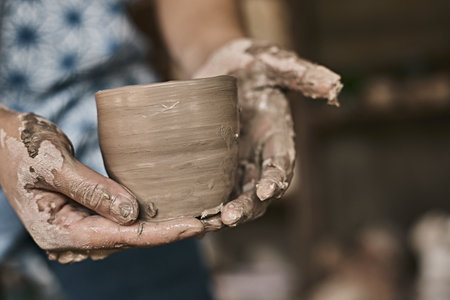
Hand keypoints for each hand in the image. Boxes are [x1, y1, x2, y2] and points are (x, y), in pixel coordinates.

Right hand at [0, 107, 202, 262]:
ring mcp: (78, 227)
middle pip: (131, 239)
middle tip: (213, 220)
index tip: (198, 226)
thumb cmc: (18, 145)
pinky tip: (171, 205)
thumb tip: (133, 214)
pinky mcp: (84, 214)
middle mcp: (71, 238)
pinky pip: (121, 218)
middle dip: (171, 230)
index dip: (163, 233)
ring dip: (163, 223)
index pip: (122, 237)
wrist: (0, 137)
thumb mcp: (51, 163)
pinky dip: (147, 213)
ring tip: (202, 215)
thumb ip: (91, 189)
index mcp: (59, 233)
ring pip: (129, 231)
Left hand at [195, 39, 341, 226]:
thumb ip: (299, 73)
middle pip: (260, 187)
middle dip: (249, 204)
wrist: (217, 64)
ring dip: (227, 210)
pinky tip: (193, 213)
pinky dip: (207, 202)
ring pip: (238, 194)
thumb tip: (335, 85)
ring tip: (209, 223)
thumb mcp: (271, 61)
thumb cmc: (247, 60)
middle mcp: (260, 152)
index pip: (282, 161)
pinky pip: (216, 186)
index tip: (267, 191)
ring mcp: (238, 159)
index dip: (277, 177)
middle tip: (230, 217)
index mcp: (277, 132)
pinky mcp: (217, 161)